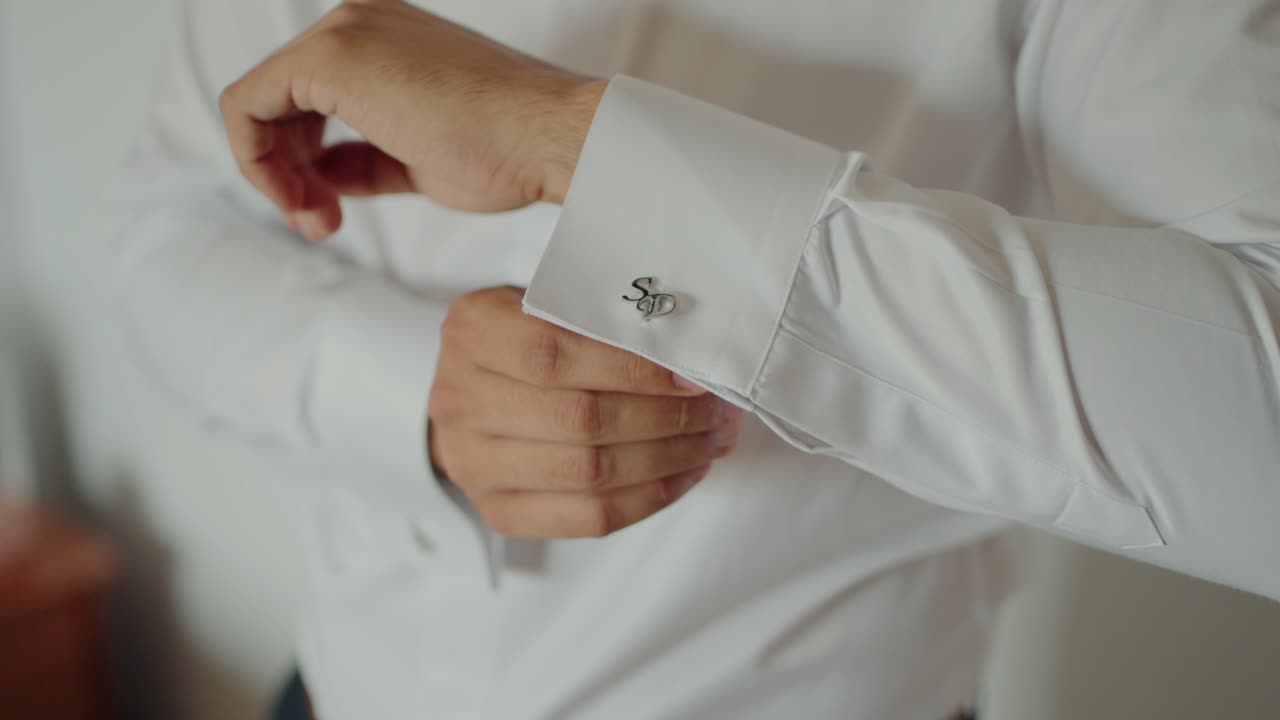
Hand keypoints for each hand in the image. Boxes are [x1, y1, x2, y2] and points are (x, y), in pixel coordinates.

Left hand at [218, 0, 602, 239]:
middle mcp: (360, 23)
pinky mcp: (331, 57)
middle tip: (319, 223)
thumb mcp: (420, 161)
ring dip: (274, 175)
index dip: (304, 163)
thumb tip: (322, 176)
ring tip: (318, 219)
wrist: (548, 139)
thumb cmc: (510, 153)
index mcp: (387, 39)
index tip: (330, 212)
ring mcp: (344, 34)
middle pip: (279, 101)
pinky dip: (257, 161)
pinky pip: (247, 106)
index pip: (312, 99)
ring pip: (258, 104)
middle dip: (286, 173)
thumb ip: (364, 160)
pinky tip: (298, 200)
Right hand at [429, 287, 743, 538]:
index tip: (692, 376)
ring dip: (669, 460)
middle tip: (719, 411)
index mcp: (473, 331)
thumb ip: (599, 321)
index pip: (554, 354)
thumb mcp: (545, 304)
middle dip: (667, 419)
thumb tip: (690, 355)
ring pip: (589, 474)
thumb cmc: (525, 337)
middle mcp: (460, 400)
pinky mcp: (498, 511)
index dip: (632, 370)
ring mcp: (473, 463)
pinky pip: (589, 518)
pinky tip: (685, 474)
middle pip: (579, 420)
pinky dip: (650, 498)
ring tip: (713, 441)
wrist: (472, 389)